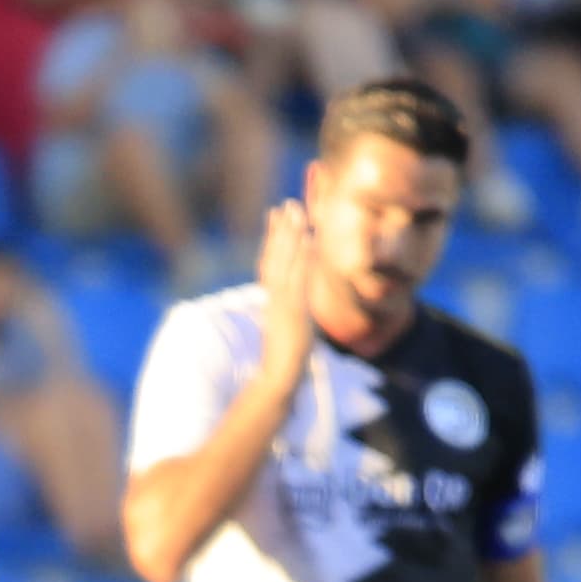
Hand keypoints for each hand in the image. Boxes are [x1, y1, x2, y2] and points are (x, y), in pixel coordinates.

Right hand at [256, 197, 316, 370]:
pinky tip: (309, 239)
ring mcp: (283, 301)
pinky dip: (302, 256)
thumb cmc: (283, 362)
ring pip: (286, 260)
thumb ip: (289, 316)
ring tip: (297, 211)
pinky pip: (298, 276)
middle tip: (286, 204)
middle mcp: (275, 296)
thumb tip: (293, 310)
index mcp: (273, 300)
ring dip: (292, 235)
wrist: (279, 377)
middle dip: (281, 230)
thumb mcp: (287, 332)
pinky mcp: (292, 308)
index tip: (276, 218)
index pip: (271, 263)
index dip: (273, 240)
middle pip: (276, 255)